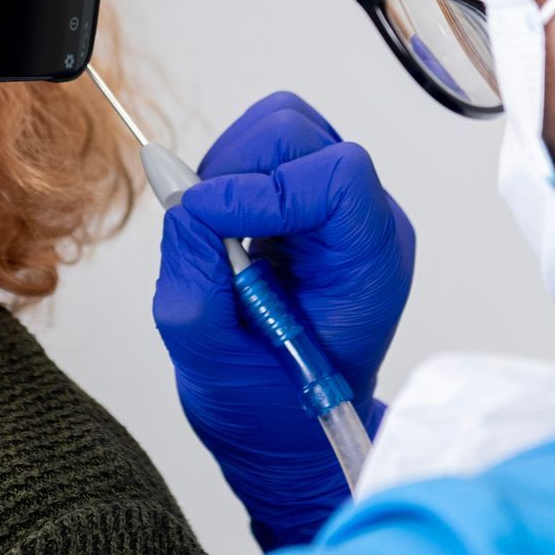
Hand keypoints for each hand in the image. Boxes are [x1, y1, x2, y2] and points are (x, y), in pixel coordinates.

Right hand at [154, 93, 412, 548]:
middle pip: (302, 134)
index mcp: (367, 266)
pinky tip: (223, 230)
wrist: (282, 427)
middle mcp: (365, 223)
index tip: (211, 225)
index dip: (265, 190)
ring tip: (214, 231)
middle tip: (203, 227)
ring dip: (230, 169)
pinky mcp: (308, 196)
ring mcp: (340, 206)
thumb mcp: (207, 355)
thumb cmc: (264, 405)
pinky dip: (227, 176)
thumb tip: (187, 200)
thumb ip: (194, 271)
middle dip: (237, 170)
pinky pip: (263, 148)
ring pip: (282, 127)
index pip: (337, 177)